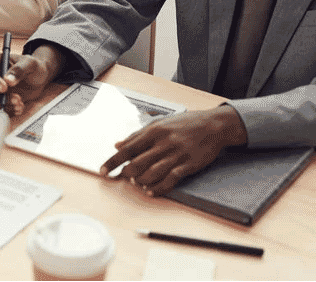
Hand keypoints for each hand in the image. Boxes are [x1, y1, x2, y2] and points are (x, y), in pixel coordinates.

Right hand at [0, 44, 65, 115]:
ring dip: (4, 106)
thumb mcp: (30, 64)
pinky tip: (19, 107)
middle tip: (16, 98)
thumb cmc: (33, 67)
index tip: (4, 88)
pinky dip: (7, 112)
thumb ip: (20, 70)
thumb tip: (8, 80)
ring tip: (19, 103)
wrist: (38, 79)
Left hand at [99, 105, 247, 195]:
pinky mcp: (188, 164)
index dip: (113, 162)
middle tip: (123, 178)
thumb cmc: (184, 123)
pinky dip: (158, 188)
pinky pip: (170, 179)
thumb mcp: (159, 123)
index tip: (102, 171)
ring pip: (152, 173)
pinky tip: (151, 191)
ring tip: (137, 184)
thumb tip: (117, 144)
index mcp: (153, 131)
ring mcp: (176, 154)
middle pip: (137, 163)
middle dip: (126, 174)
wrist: (213, 125)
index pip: (127, 149)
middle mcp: (163, 143)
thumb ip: (137, 135)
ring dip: (141, 182)